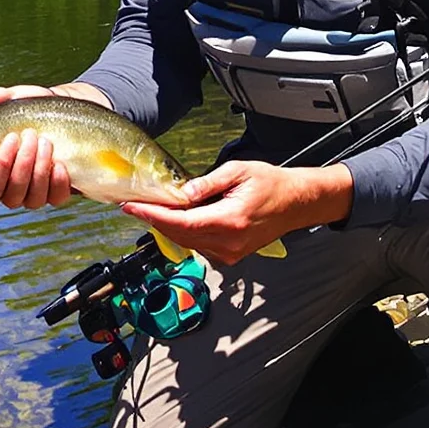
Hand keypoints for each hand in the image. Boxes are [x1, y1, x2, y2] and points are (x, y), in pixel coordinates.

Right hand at [0, 81, 112, 209]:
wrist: (66, 115)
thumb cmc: (31, 110)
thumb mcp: (15, 99)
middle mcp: (3, 187)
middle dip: (7, 164)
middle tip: (21, 137)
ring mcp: (28, 195)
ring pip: (24, 197)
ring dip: (33, 170)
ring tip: (44, 142)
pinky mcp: (53, 195)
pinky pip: (52, 198)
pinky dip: (56, 182)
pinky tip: (60, 163)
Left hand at [122, 160, 353, 265]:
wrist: (297, 203)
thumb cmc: (272, 184)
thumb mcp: (238, 171)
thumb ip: (207, 183)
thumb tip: (181, 192)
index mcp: (230, 220)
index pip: (181, 223)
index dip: (153, 216)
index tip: (132, 207)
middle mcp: (228, 242)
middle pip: (179, 235)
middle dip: (154, 219)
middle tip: (135, 203)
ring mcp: (229, 252)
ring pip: (187, 242)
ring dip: (168, 226)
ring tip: (153, 207)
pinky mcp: (230, 255)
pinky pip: (199, 245)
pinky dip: (184, 232)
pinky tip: (178, 216)